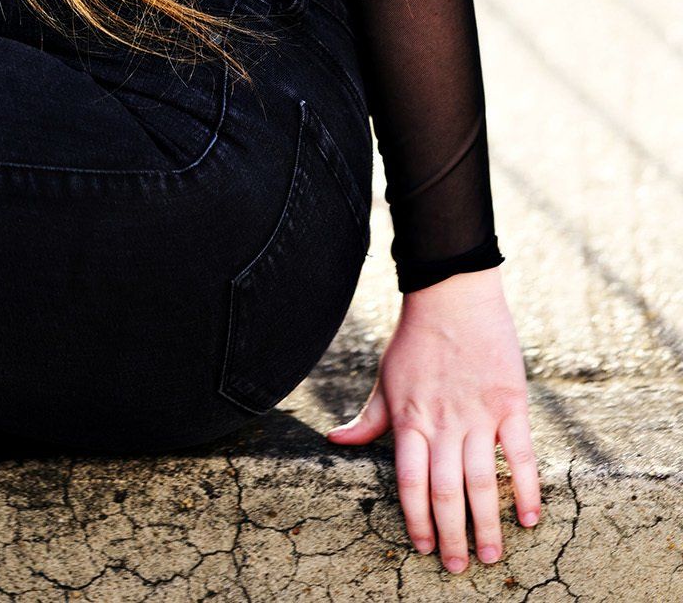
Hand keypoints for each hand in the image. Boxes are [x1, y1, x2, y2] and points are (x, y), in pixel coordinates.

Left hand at [324, 267, 540, 572]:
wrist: (452, 294)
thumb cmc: (415, 339)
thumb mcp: (385, 379)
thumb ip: (367, 418)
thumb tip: (334, 440)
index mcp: (410, 419)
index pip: (410, 484)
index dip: (416, 520)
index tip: (422, 548)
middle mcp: (442, 423)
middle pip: (447, 492)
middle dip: (452, 536)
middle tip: (461, 568)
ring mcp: (478, 414)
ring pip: (482, 481)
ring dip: (488, 524)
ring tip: (492, 556)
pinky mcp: (510, 403)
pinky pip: (520, 454)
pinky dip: (527, 489)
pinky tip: (529, 518)